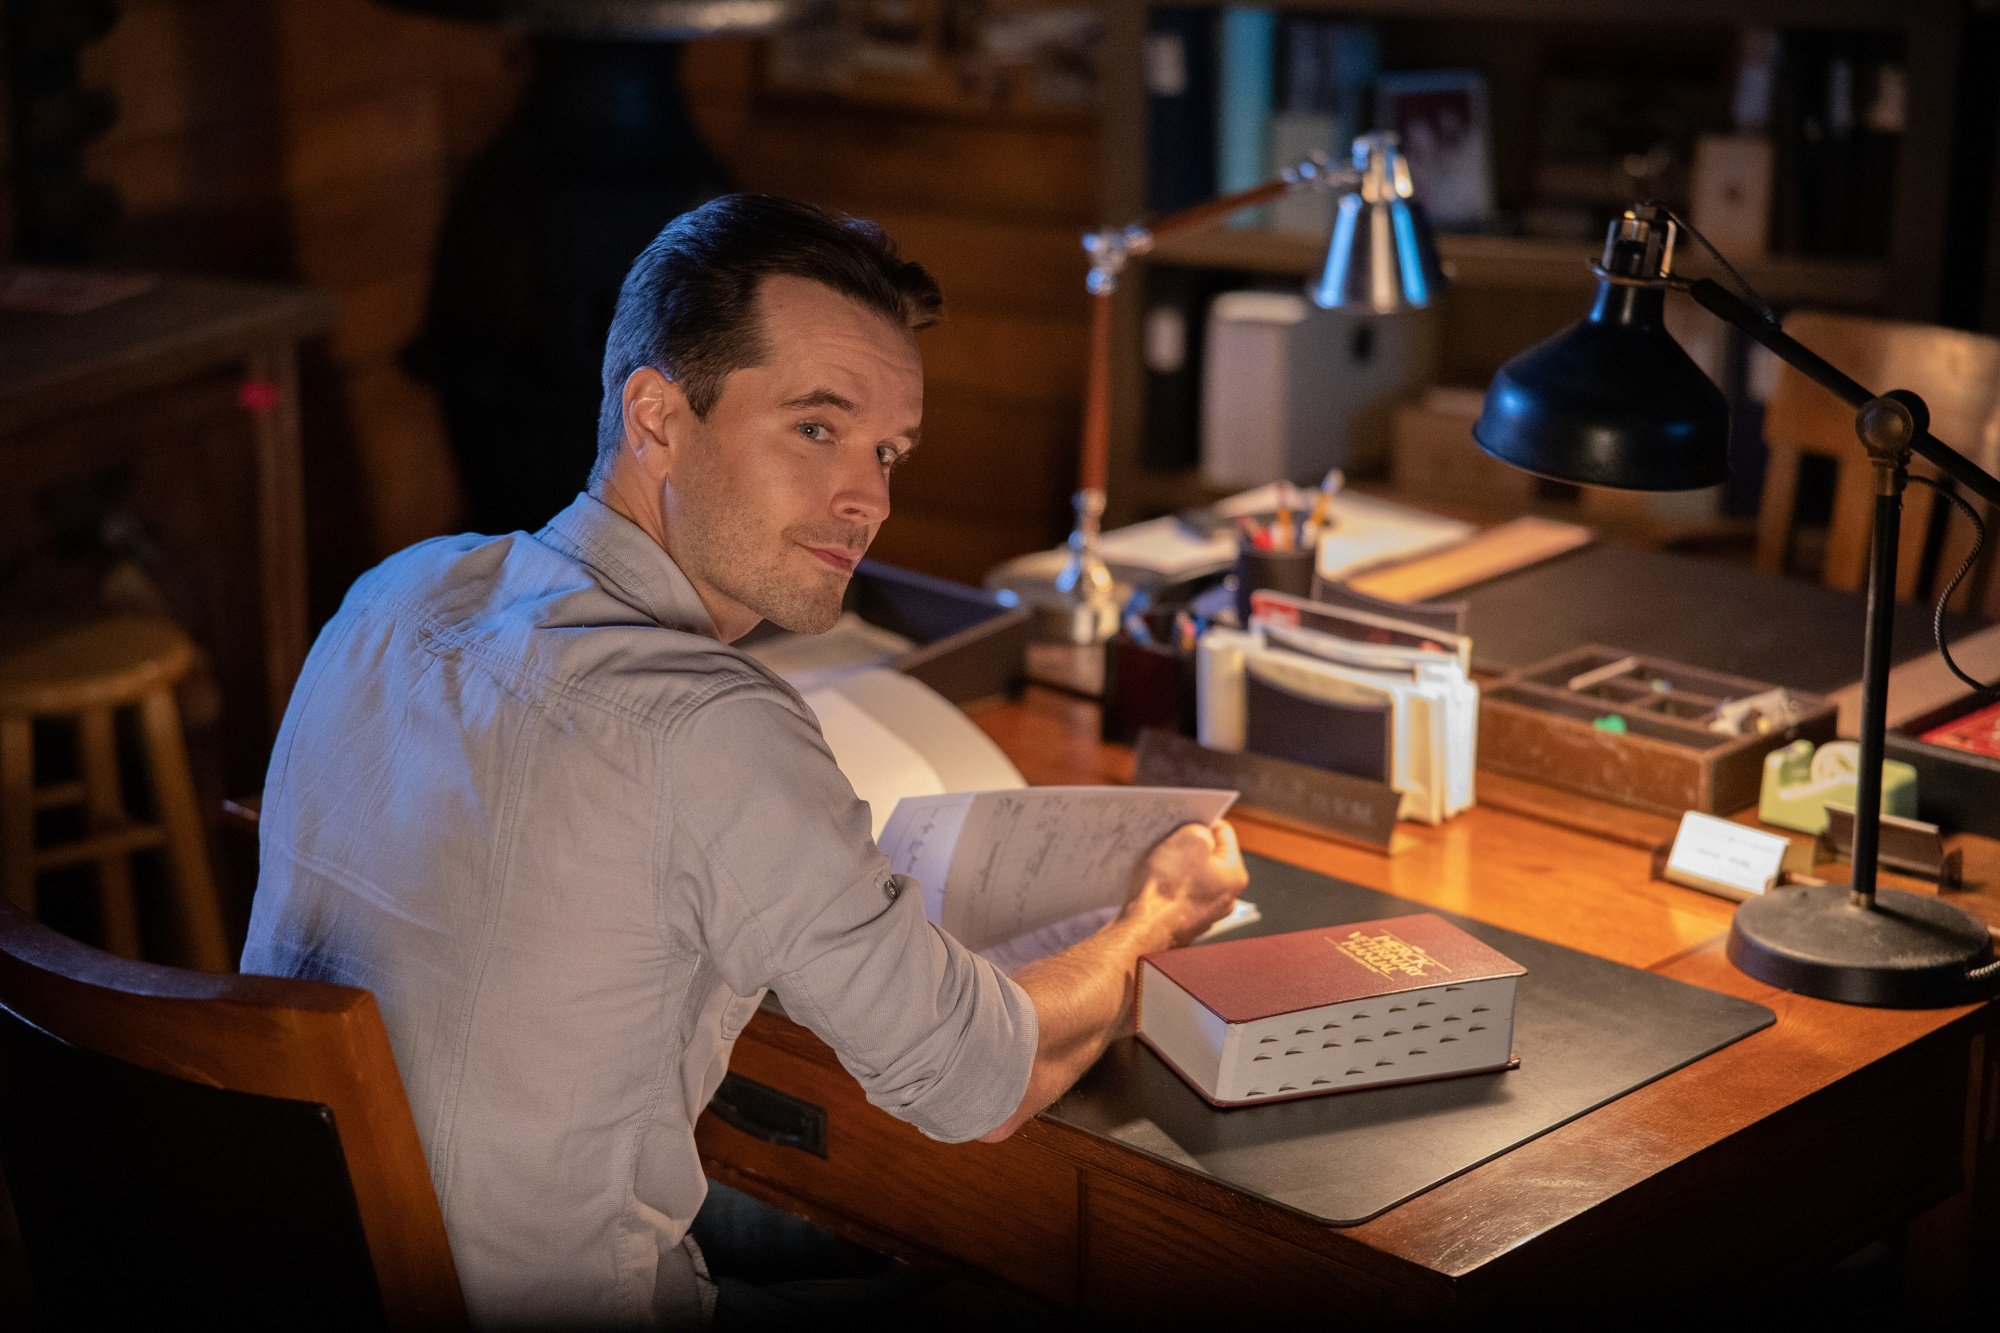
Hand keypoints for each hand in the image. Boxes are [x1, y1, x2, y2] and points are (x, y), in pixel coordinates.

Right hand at [1125, 820, 1248, 948]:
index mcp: (1235, 875)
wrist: (1144, 930)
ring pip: (1194, 876)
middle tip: (1171, 841)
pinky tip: (1155, 883)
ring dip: (1178, 866)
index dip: (1202, 821)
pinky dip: (1169, 886)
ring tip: (1160, 862)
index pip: (1224, 832)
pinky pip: (1180, 894)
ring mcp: (1206, 913)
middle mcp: (1226, 897)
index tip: (1185, 819)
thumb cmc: (1167, 888)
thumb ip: (1199, 828)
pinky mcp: (1185, 922)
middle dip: (1190, 845)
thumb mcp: (1188, 839)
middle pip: (1210, 856)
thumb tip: (1199, 832)